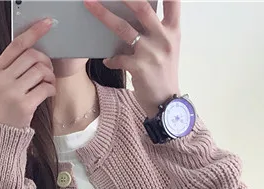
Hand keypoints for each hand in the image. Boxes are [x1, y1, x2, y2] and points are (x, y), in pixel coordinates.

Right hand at [0, 19, 55, 127]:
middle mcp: (1, 80)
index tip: (47, 23)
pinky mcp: (24, 106)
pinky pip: (45, 88)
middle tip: (47, 71)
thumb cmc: (1, 111)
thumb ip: (9, 70)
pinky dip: (51, 89)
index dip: (33, 32)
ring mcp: (12, 93)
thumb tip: (33, 53)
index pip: (15, 45)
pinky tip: (49, 93)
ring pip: (40, 71)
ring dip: (50, 75)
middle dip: (45, 61)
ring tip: (48, 84)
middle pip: (31, 56)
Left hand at [84, 0, 180, 117]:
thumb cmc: (164, 73)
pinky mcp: (139, 68)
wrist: (166, 103)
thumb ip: (156, 29)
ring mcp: (152, 52)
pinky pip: (118, 58)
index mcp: (174, 30)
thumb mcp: (167, 47)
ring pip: (123, 29)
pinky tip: (108, 60)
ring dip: (104, 15)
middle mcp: (164, 38)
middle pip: (141, 7)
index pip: (173, 0)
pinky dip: (111, 59)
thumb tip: (132, 12)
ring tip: (89, 4)